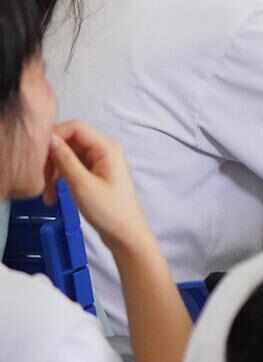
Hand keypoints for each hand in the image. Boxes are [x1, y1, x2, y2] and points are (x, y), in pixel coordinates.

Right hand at [49, 123, 156, 257]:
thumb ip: (65, 160)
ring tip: (47, 196)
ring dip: (53, 174)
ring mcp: (99, 161)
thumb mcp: (82, 184)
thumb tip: (50, 139)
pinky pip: (71, 168)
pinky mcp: (94, 173)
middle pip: (69, 142)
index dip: (54, 137)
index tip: (38, 156)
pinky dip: (60, 180)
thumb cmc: (108, 209)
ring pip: (67, 157)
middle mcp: (104, 149)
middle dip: (52, 160)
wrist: (124, 233)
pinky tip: (52, 198)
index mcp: (106, 147)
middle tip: (41, 182)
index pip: (75, 127)